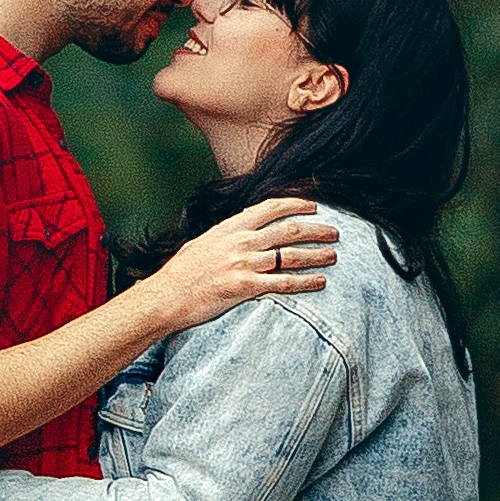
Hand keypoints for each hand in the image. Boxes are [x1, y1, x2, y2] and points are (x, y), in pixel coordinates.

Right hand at [137, 198, 339, 337]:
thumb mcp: (203, 242)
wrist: (164, 296)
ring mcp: (243, 263)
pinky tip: (321, 282)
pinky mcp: (245, 287)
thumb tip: (241, 228)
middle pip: (289, 229)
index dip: (297, 204)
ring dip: (317, 254)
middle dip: (316, 229)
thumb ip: (226, 234)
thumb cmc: (180, 273)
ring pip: (291, 254)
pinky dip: (306, 282)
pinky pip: (284, 283)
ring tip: (334, 254)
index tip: (314, 206)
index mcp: (230, 226)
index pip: (271, 207)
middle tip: (335, 232)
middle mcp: (240, 241)